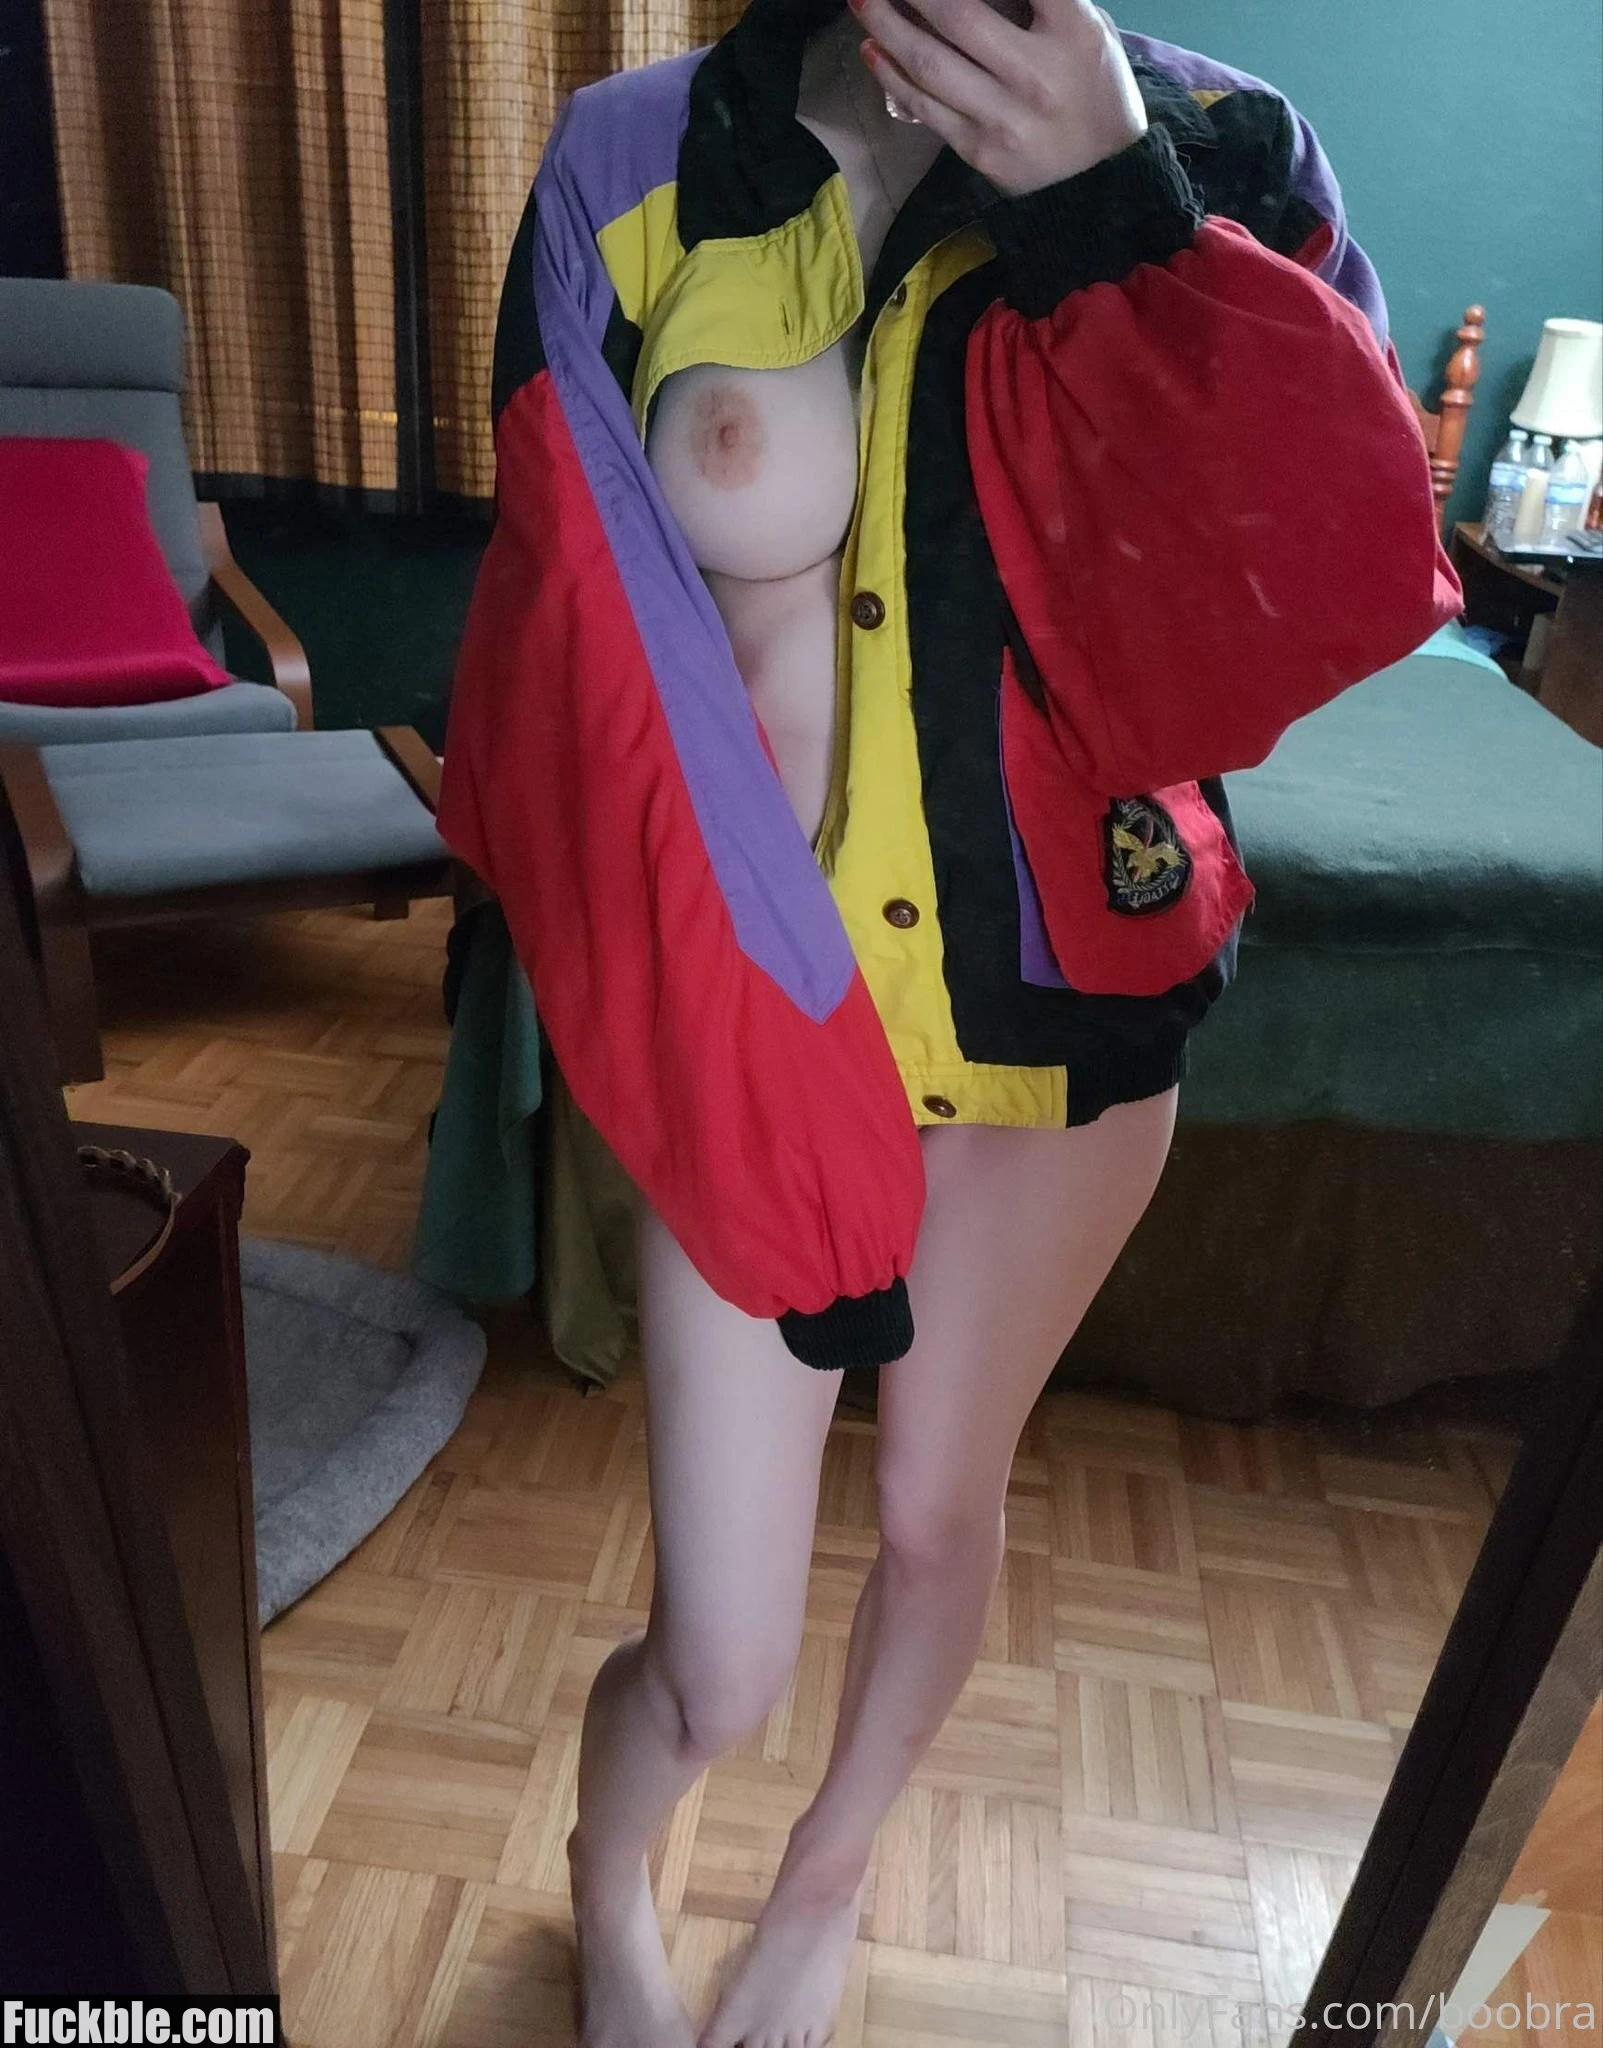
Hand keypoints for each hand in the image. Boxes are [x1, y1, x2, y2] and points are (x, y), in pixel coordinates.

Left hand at [850, 0, 1147, 196]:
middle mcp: (1036, 74)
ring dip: (887, 26)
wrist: (1100, 181)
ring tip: (862, 0)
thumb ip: (1041, 1)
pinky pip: (926, 107)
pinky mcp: (979, 150)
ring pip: (930, 63)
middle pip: (959, 16)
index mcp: (1074, 32)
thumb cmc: (1093, 91)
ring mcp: (1003, 118)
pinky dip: (892, 76)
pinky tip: (872, 50)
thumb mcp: (1086, 29)